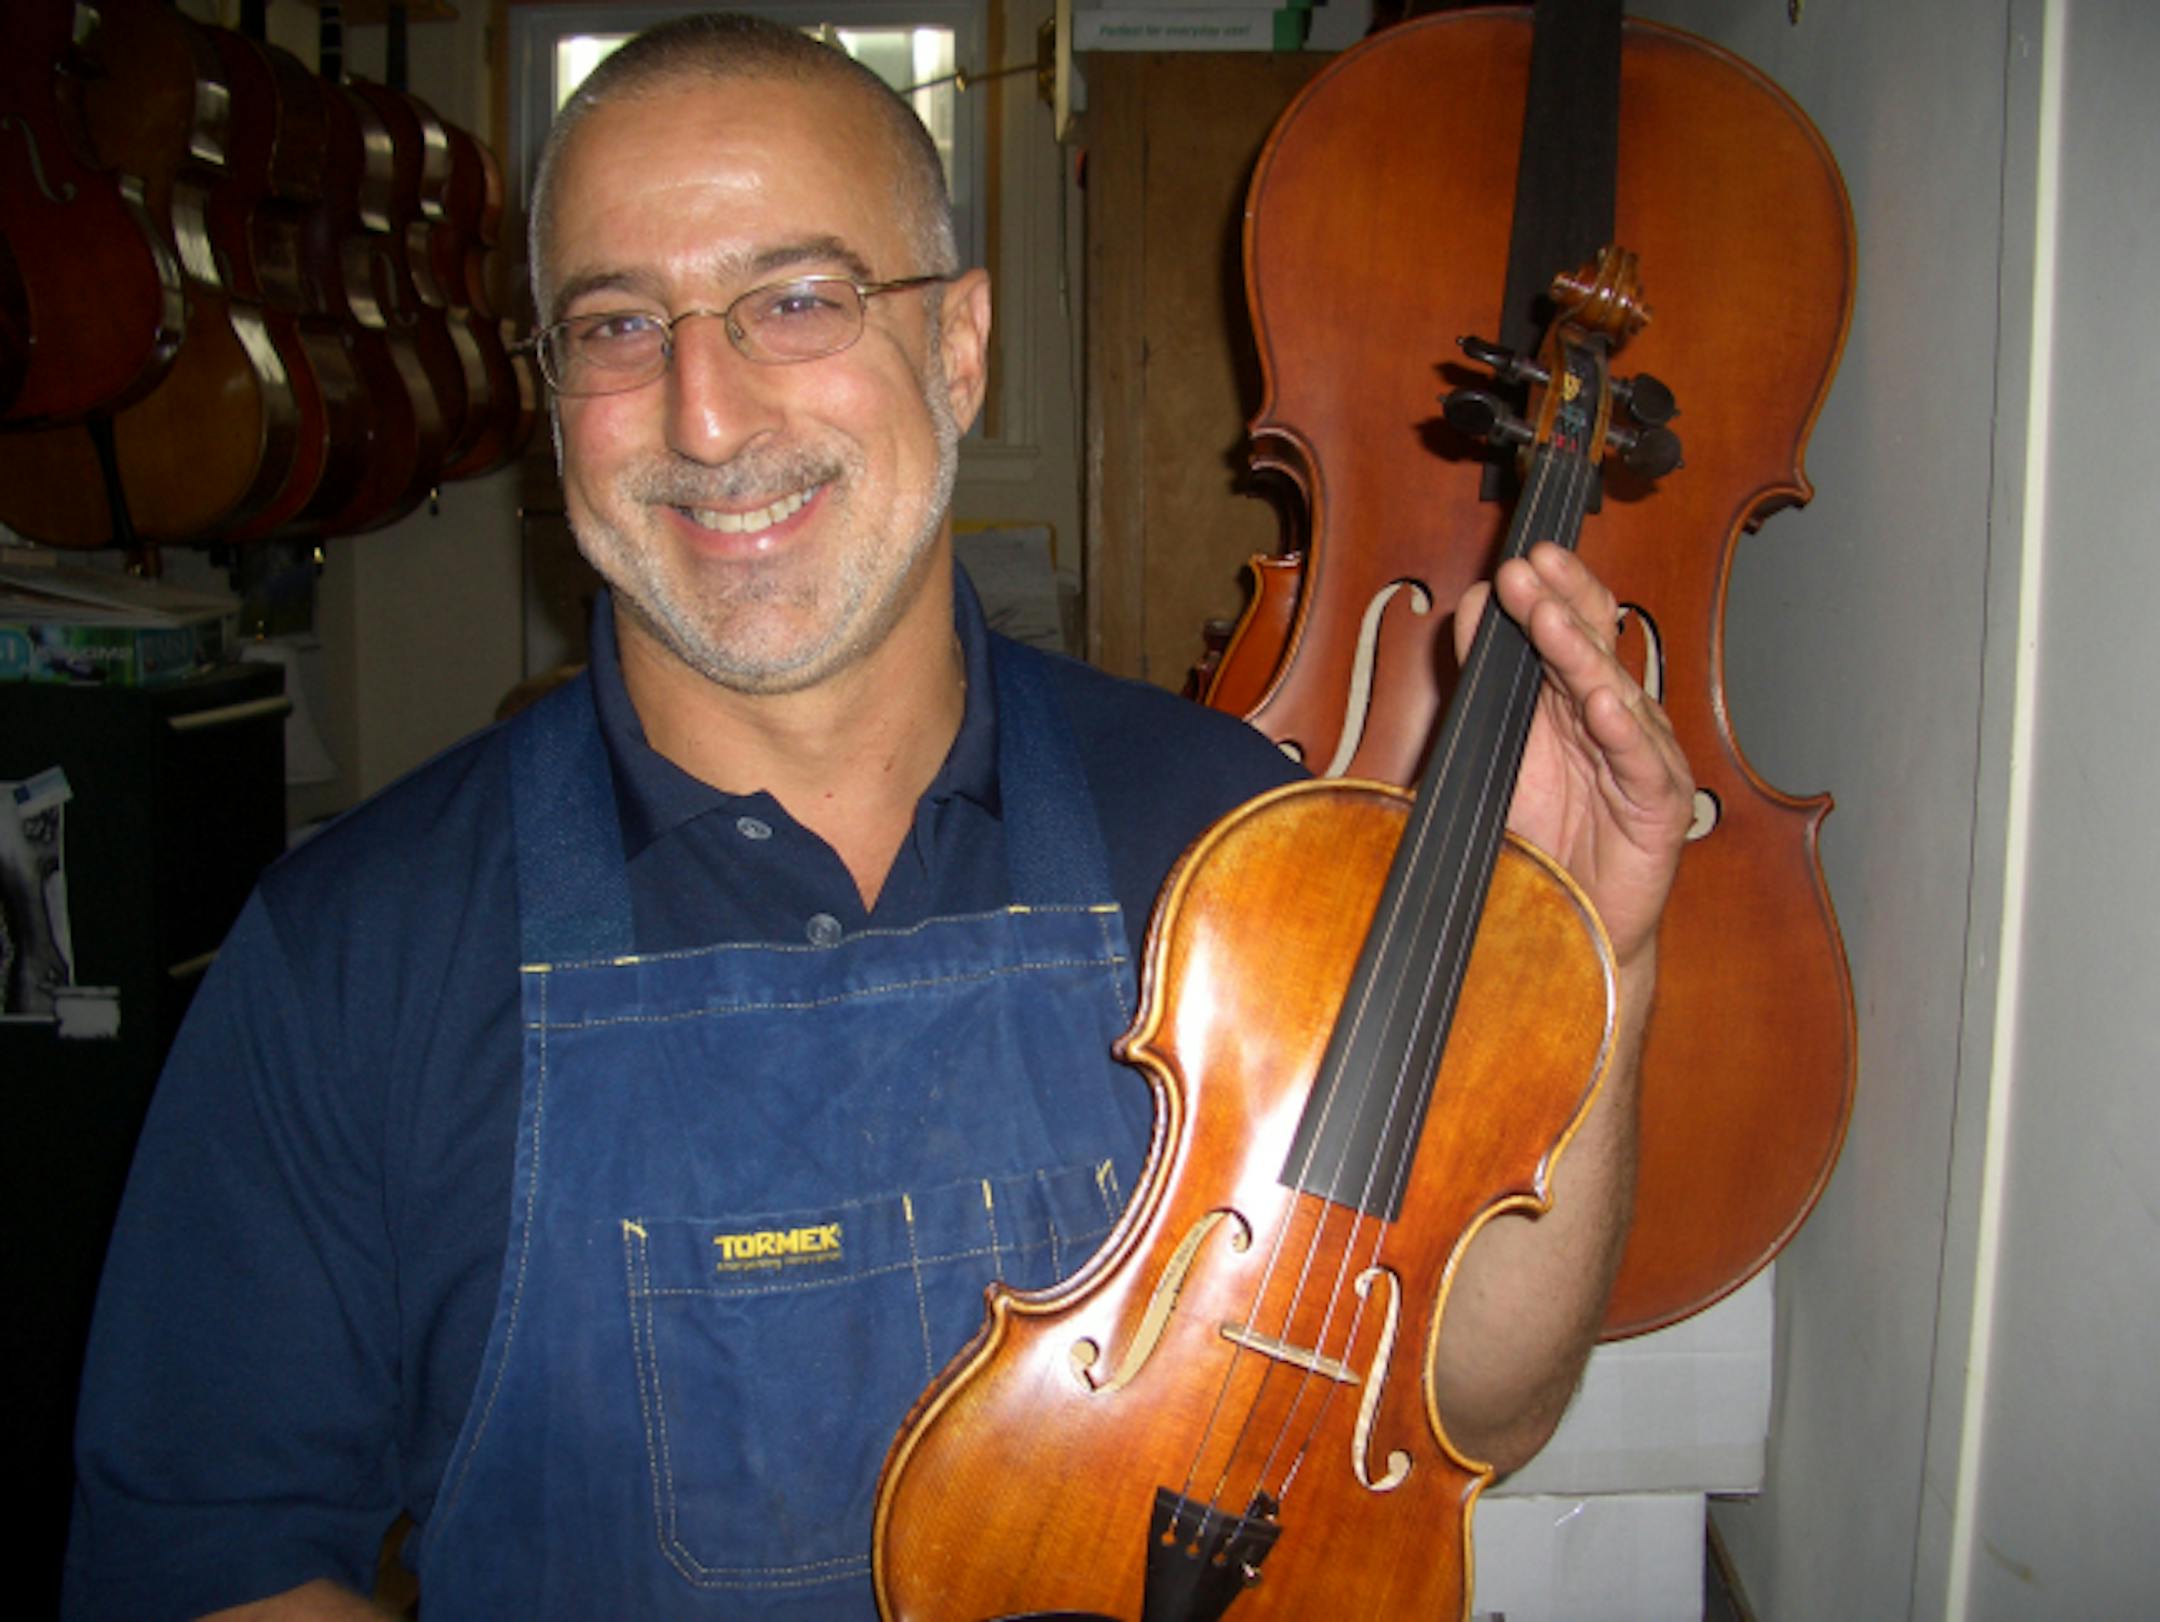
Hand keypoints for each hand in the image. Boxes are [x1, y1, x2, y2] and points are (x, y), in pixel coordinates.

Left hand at [1453, 542, 1693, 970]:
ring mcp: (1639, 756)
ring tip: (1551, 619)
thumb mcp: (1491, 749)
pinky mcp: (1659, 806)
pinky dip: (1625, 732)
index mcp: (1568, 698)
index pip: (1566, 627)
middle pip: (1595, 644)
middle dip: (1564, 600)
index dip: (1549, 590)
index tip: (1518, 557)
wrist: (1564, 929)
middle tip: (1532, 565)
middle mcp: (1609, 717)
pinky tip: (1606, 705)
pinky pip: (1642, 762)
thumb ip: (1483, 683)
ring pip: (1615, 692)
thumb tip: (1473, 605)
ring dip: (1581, 654)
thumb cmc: (1532, 838)